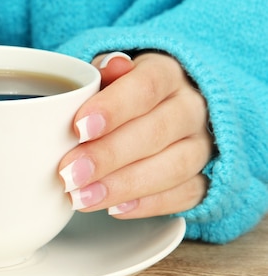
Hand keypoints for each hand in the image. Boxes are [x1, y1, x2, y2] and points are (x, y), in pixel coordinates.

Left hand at [58, 52, 213, 217]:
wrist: (160, 109)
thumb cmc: (121, 93)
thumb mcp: (107, 75)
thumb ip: (102, 73)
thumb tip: (109, 66)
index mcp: (167, 72)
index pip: (147, 85)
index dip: (113, 107)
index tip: (78, 128)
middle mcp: (192, 107)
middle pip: (157, 131)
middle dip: (108, 156)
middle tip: (68, 173)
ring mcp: (202, 144)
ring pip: (174, 167)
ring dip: (124, 186)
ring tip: (82, 198)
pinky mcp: (206, 177)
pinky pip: (187, 195)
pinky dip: (150, 205)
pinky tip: (114, 210)